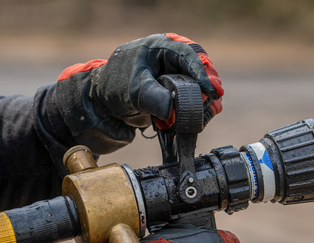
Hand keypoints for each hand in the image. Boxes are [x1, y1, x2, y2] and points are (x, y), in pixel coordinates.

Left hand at [55, 33, 223, 154]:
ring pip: (200, 88)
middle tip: (211, 103)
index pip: (189, 54)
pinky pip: (193, 102)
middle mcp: (171, 60)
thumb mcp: (133, 91)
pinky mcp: (175, 95)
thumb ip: (154, 97)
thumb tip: (173, 108)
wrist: (102, 105)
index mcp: (160, 48)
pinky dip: (195, 112)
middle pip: (200, 71)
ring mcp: (175, 77)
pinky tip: (192, 123)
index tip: (211, 89)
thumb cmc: (113, 88)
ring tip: (201, 117)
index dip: (203, 72)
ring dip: (203, 104)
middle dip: (207, 89)